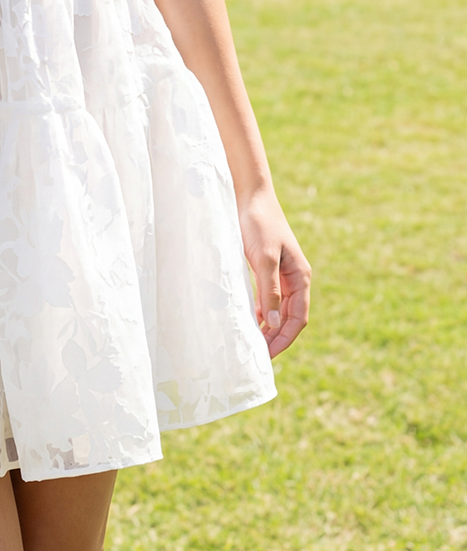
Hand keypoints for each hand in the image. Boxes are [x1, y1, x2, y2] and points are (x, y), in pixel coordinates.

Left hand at [238, 186, 310, 357]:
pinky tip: (249, 320)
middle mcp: (294, 278)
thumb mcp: (264, 258)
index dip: (284, 338)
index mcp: (301, 277)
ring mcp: (281, 274)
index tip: (268, 355)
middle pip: (289, 317)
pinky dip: (260, 312)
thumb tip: (271, 323)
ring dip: (268, 327)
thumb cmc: (259, 223)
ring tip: (253, 343)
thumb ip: (269, 290)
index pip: (298, 318)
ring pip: (278, 309)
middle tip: (257, 355)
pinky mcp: (266, 268)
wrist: (250, 195)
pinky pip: (267, 298)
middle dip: (276, 337)